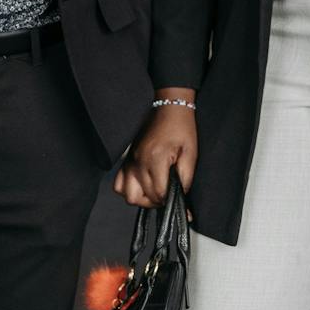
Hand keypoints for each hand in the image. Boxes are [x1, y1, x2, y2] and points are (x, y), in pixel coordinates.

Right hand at [115, 89, 197, 207]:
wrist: (169, 108)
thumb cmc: (181, 128)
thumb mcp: (191, 153)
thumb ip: (186, 178)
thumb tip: (181, 197)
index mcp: (156, 159)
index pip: (158, 193)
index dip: (168, 200)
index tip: (175, 197)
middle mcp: (139, 161)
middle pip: (141, 197)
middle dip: (156, 201)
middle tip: (167, 195)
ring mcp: (130, 160)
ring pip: (126, 194)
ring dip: (140, 198)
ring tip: (153, 192)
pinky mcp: (126, 159)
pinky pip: (118, 183)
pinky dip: (128, 189)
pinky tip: (141, 185)